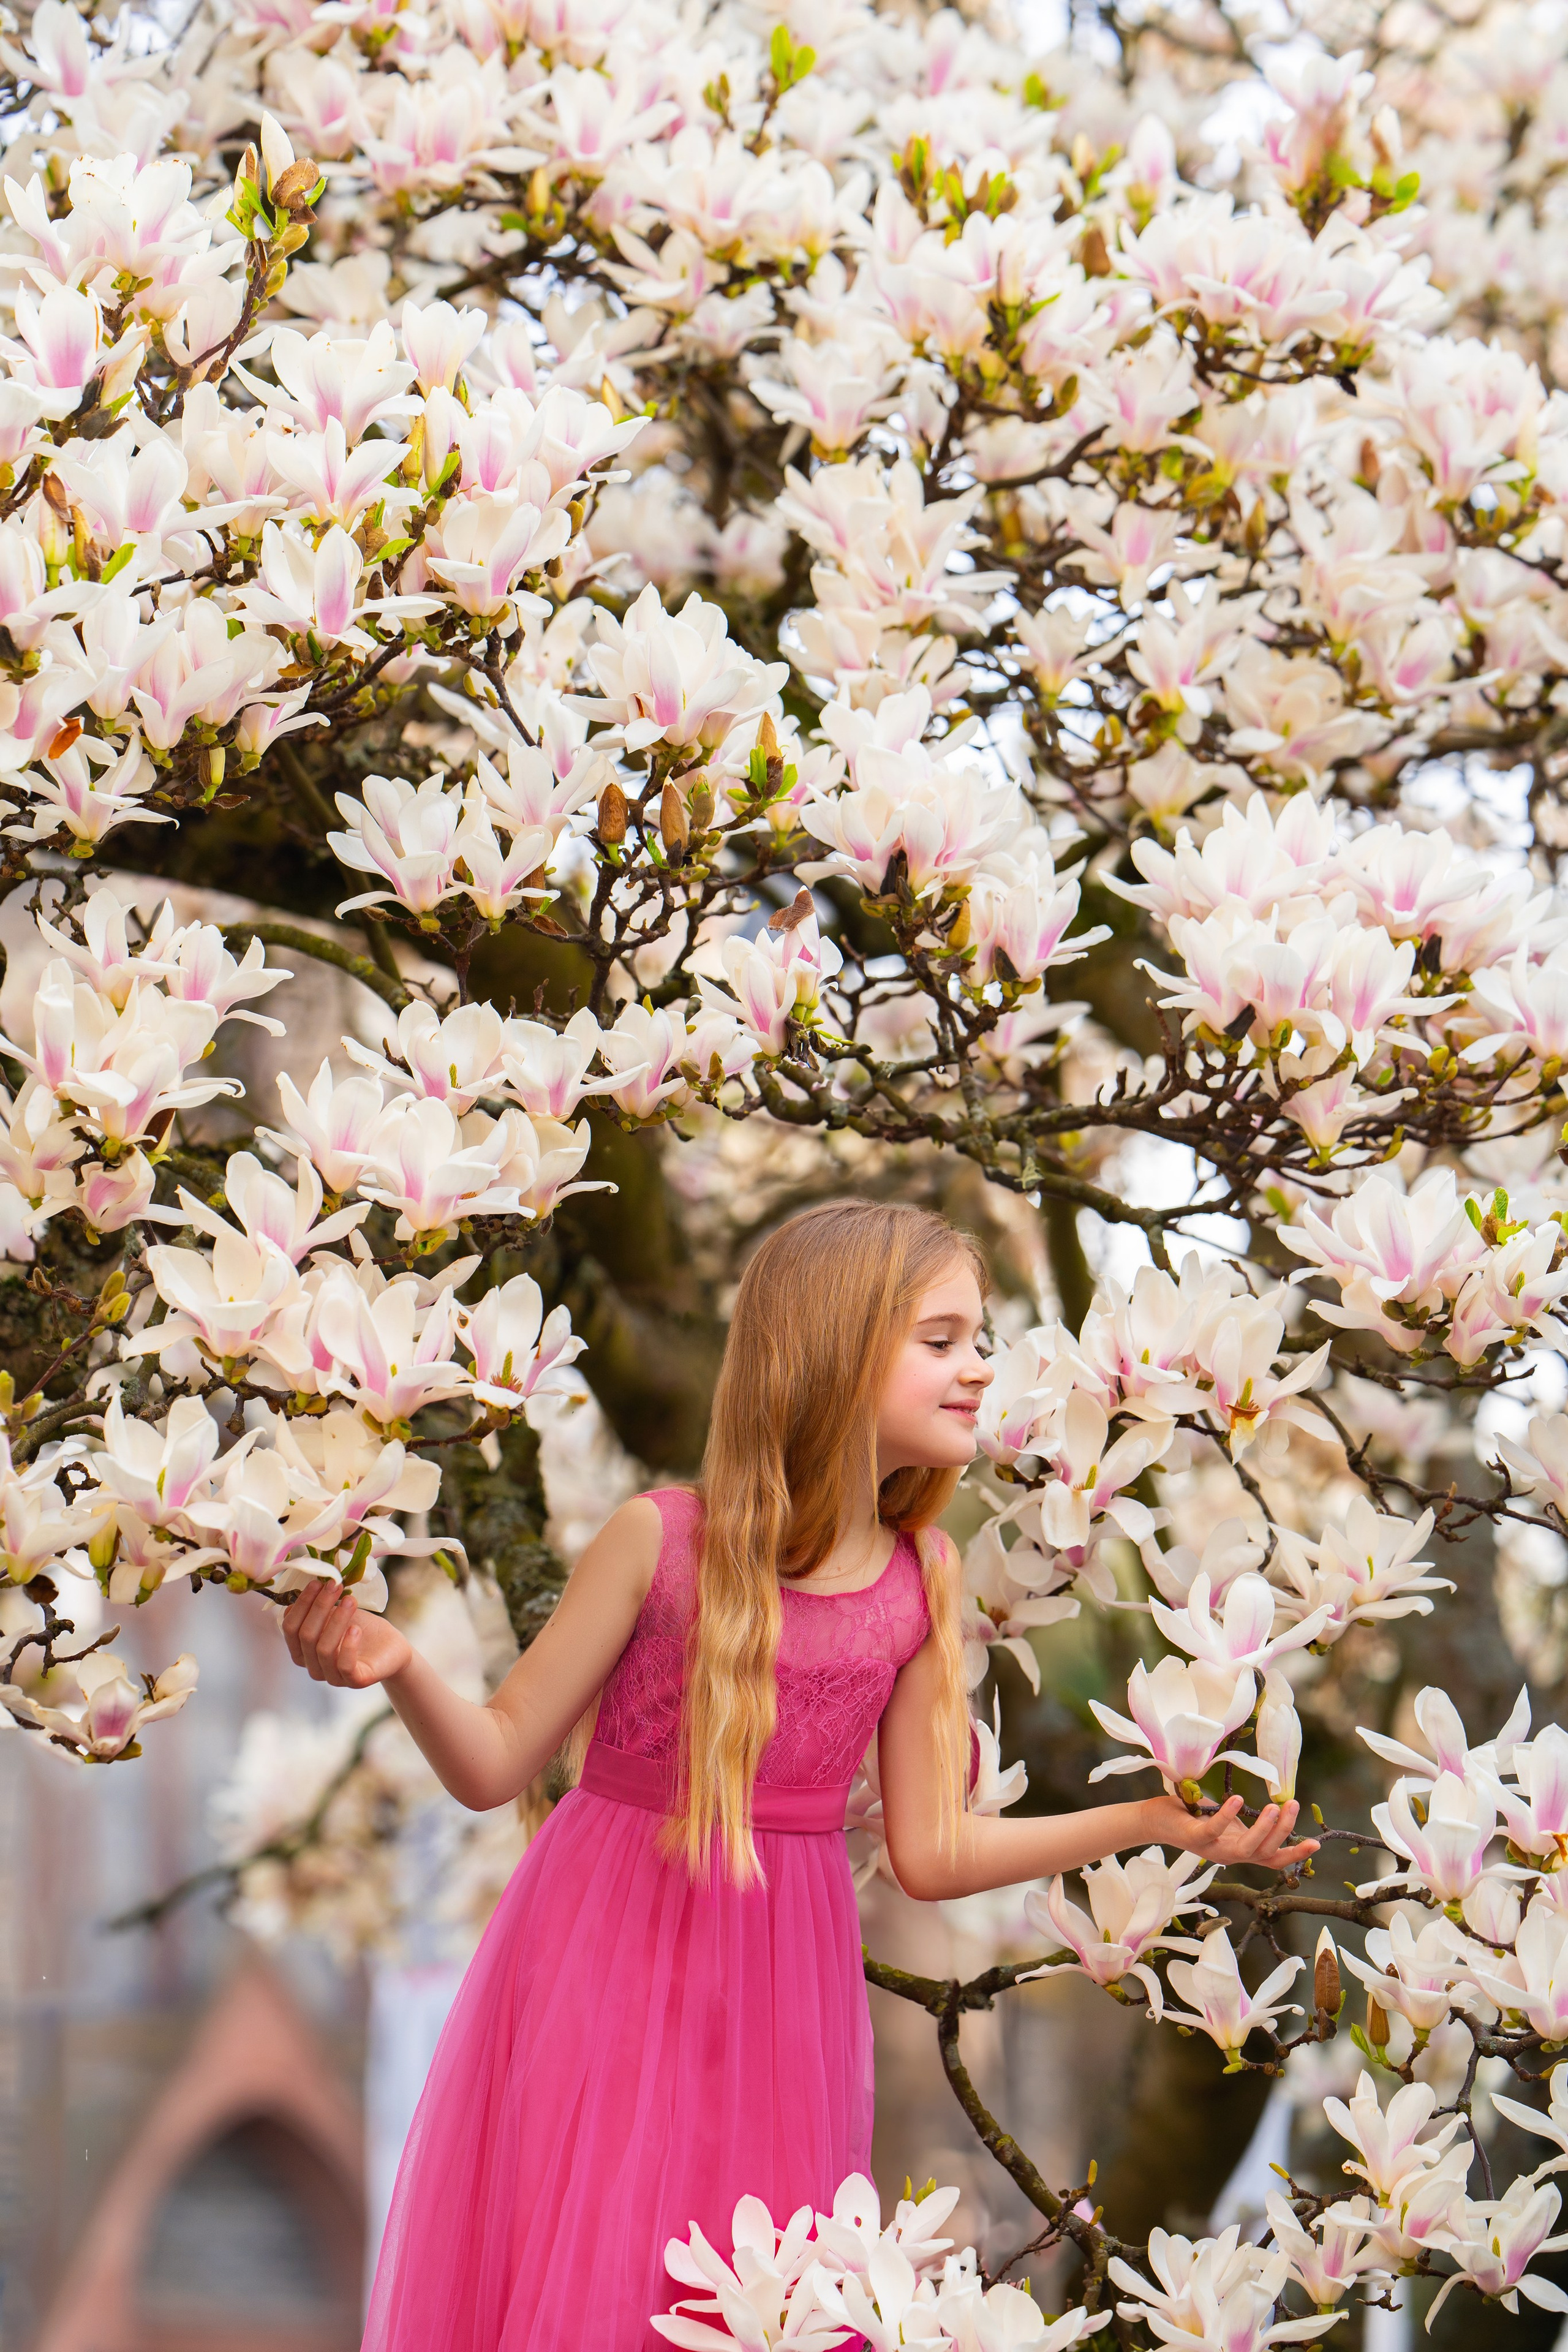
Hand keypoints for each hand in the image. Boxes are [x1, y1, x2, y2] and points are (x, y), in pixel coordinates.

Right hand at [281, 1578, 412, 1689]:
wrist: (390, 1647)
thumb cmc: (360, 1628)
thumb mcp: (336, 1615)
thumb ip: (318, 1608)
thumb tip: (303, 1591)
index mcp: (303, 1651)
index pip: (290, 1629)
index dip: (301, 1604)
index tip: (317, 1582)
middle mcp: (313, 1666)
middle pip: (306, 1636)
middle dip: (319, 1606)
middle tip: (335, 1585)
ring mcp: (333, 1677)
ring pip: (323, 1649)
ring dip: (336, 1620)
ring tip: (350, 1600)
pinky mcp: (355, 1680)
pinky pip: (345, 1665)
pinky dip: (348, 1645)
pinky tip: (356, 1628)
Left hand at [1145, 1791, 1318, 1871]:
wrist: (1155, 1820)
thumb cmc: (1193, 1817)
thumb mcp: (1225, 1820)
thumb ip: (1244, 1820)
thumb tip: (1273, 1803)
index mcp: (1239, 1850)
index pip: (1272, 1858)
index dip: (1294, 1854)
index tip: (1317, 1845)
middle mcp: (1229, 1855)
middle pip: (1265, 1854)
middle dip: (1284, 1832)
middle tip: (1293, 1806)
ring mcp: (1213, 1850)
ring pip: (1246, 1849)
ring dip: (1263, 1829)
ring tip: (1275, 1807)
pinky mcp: (1195, 1839)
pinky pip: (1214, 1831)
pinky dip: (1227, 1817)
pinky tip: (1238, 1799)